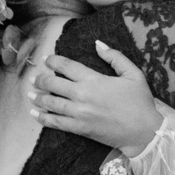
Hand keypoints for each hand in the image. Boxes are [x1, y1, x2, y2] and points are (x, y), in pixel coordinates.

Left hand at [29, 41, 162, 155]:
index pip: (66, 66)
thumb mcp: (133, 74)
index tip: (47, 59)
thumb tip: (98, 44)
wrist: (144, 131)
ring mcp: (79, 113)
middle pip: (53, 84)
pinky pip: (56, 123)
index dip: (53, 61)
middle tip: (35, 77)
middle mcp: (82, 95)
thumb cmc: (140, 101)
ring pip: (51, 103)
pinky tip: (35, 114)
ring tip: (30, 93)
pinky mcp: (80, 129)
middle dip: (41, 79)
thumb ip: (115, 57)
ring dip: (37, 97)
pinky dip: (43, 118)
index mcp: (94, 80)